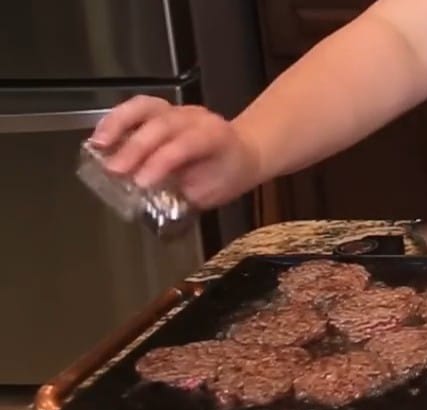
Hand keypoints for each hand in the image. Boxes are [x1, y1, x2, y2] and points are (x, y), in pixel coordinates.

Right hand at [89, 96, 260, 209]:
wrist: (244, 151)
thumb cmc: (228, 175)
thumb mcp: (214, 191)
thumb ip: (186, 193)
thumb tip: (153, 200)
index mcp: (215, 138)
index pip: (186, 144)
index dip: (162, 161)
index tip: (141, 182)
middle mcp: (196, 119)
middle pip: (162, 125)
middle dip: (135, 147)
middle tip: (115, 170)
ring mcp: (178, 110)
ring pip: (147, 107)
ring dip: (119, 124)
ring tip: (98, 144)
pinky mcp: (164, 110)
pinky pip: (138, 108)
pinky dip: (117, 119)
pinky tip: (101, 136)